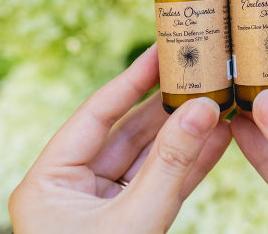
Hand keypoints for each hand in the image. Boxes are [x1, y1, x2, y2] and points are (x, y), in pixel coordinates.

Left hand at [8, 45, 231, 233]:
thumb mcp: (135, 221)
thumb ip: (171, 164)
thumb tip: (204, 108)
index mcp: (48, 181)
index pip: (96, 114)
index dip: (131, 80)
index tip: (161, 51)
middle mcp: (72, 188)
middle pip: (126, 134)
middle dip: (166, 106)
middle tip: (199, 74)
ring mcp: (101, 207)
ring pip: (148, 159)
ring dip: (184, 134)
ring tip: (219, 102)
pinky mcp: (128, 223)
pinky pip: (160, 186)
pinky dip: (189, 165)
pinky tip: (219, 139)